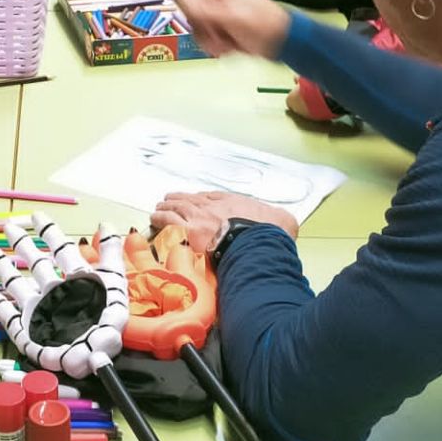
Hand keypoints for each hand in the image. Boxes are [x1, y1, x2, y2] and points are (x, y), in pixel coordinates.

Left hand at [150, 191, 298, 255]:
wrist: (259, 241)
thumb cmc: (273, 233)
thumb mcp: (282, 221)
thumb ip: (279, 221)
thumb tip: (286, 224)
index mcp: (235, 204)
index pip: (213, 199)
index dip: (202, 201)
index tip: (196, 201)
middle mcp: (216, 206)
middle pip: (192, 200)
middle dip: (180, 200)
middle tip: (170, 200)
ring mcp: (200, 216)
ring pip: (178, 208)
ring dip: (167, 207)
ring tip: (159, 209)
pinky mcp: (189, 231)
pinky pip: (168, 221)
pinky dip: (160, 219)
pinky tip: (155, 219)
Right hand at [169, 0, 290, 59]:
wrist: (282, 41)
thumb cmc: (262, 22)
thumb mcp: (230, 13)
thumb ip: (202, 6)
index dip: (186, 4)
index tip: (195, 16)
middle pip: (189, 11)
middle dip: (203, 27)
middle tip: (217, 32)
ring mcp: (217, 14)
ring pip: (196, 27)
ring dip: (210, 39)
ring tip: (227, 42)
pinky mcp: (221, 29)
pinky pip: (206, 38)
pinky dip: (216, 46)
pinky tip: (229, 46)